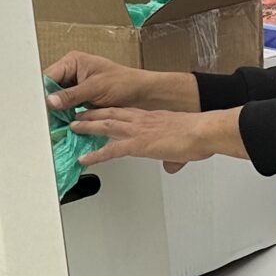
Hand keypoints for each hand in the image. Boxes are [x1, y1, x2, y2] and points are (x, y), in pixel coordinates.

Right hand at [45, 52, 199, 112]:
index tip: (37, 107)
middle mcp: (71, 72)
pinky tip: (60, 126)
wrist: (143, 94)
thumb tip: (51, 101)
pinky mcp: (81, 99)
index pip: (49, 76)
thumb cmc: (124, 83)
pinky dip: (64, 116)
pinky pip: (67, 107)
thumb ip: (71, 95)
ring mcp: (75, 86)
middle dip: (47, 104)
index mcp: (73, 62)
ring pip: (57, 100)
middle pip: (50, 89)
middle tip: (41, 120)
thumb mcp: (95, 88)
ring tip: (47, 125)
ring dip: (55, 112)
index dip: (42, 92)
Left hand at [65, 106, 241, 169]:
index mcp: (150, 117)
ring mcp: (137, 131)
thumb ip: (172, 153)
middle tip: (75, 117)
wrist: (203, 131)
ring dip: (86, 127)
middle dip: (90, 115)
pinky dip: (95, 155)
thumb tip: (171, 164)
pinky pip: (110, 150)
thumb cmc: (198, 134)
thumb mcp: (181, 142)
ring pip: (104, 126)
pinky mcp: (137, 145)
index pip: (123, 112)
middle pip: (109, 114)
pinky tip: (84, 159)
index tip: (96, 113)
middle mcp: (140, 120)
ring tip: (72, 129)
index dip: (107, 112)